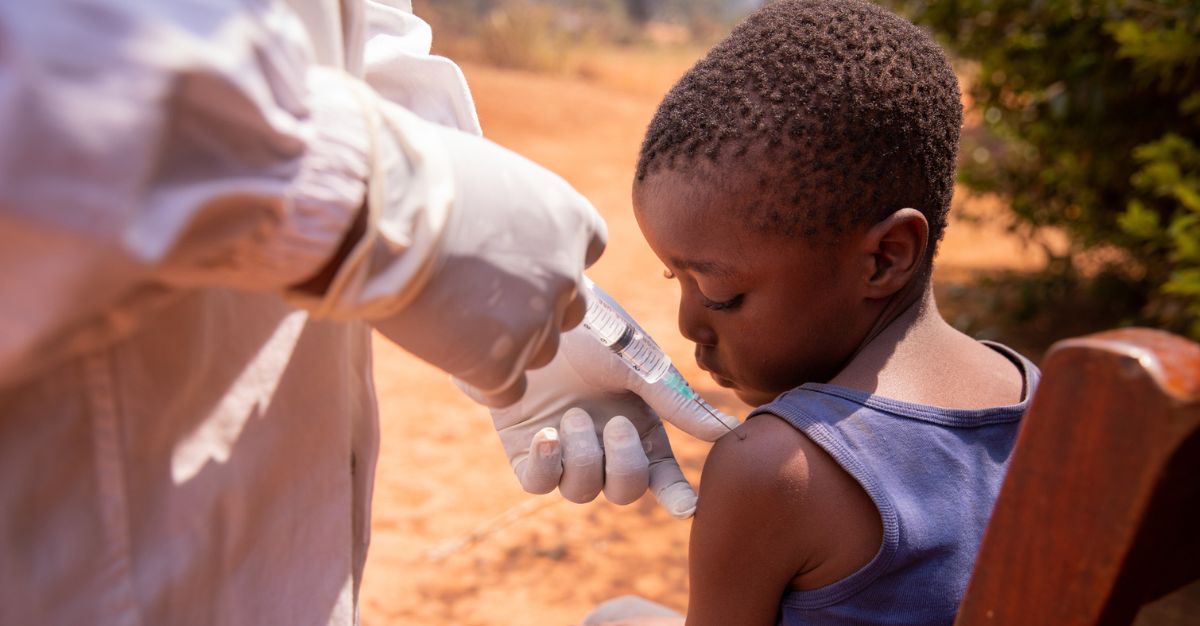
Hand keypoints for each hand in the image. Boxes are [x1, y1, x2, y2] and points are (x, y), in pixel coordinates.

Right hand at [373, 124, 606, 403]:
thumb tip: (498, 213)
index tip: (515, 262)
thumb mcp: (483, 170)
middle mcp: (564, 271)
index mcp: (567, 216)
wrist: (373, 214)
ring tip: (452, 324)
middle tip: (477, 300)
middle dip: (530, 307)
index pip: (588, 249)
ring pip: (539, 353)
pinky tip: (451, 361)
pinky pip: (508, 390)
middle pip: (567, 308)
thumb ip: (510, 203)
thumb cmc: (412, 176)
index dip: (551, 260)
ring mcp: (536, 321)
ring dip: (505, 346)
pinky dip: (484, 381)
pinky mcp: (500, 364)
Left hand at [476, 284, 739, 518]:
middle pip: (624, 491)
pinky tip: (548, 436)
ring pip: (580, 492)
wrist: (536, 309)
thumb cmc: (594, 328)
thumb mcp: (638, 363)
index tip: (686, 507)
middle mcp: (604, 445)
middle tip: (616, 423)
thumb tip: (729, 431)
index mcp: (640, 426)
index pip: (662, 474)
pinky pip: (537, 483)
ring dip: (583, 459)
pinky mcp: (527, 447)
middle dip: (624, 466)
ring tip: (572, 414)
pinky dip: (546, 468)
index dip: (675, 495)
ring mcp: (566, 449)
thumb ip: (676, 402)